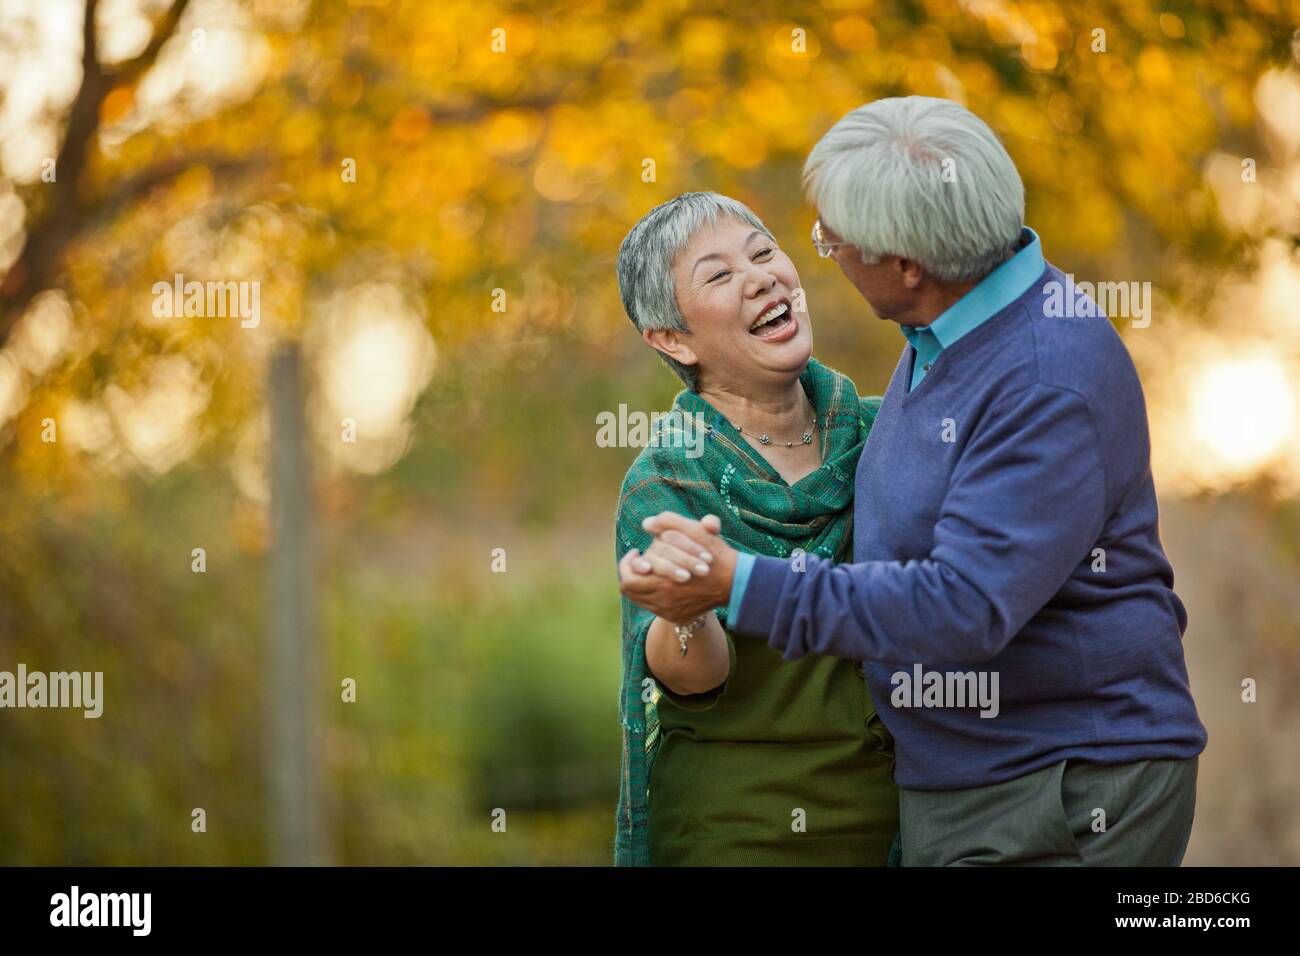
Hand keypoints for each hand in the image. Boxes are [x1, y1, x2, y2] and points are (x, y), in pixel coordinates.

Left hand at [618, 513, 736, 623]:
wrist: (736, 582)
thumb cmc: (716, 554)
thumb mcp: (696, 532)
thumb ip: (670, 522)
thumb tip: (647, 523)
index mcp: (663, 583)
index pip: (628, 579)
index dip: (627, 564)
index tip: (636, 551)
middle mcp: (664, 602)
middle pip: (631, 591)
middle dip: (632, 573)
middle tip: (640, 560)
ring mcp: (670, 612)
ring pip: (641, 600)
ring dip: (641, 583)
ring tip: (650, 568)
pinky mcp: (678, 617)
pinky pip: (655, 608)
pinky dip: (654, 593)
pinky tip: (663, 579)